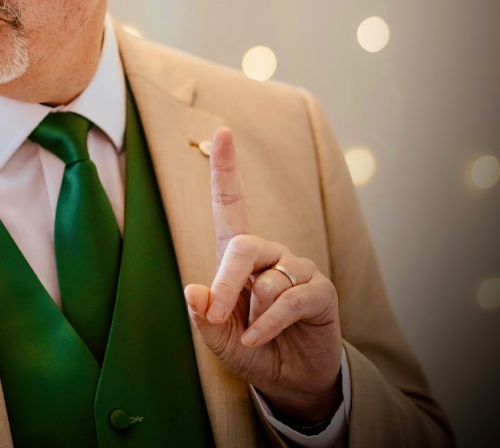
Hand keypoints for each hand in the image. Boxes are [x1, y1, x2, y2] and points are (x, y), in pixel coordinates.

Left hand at [183, 128, 342, 425]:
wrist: (290, 379)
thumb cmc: (251, 348)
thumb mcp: (218, 337)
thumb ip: (204, 317)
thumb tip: (193, 290)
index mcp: (238, 254)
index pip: (231, 202)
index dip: (226, 168)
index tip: (223, 132)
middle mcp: (269, 253)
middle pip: (243, 245)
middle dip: (225, 283)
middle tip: (216, 315)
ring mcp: (297, 269)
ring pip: (267, 278)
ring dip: (252, 311)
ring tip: (251, 335)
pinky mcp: (320, 291)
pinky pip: (289, 300)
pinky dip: (270, 324)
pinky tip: (260, 339)